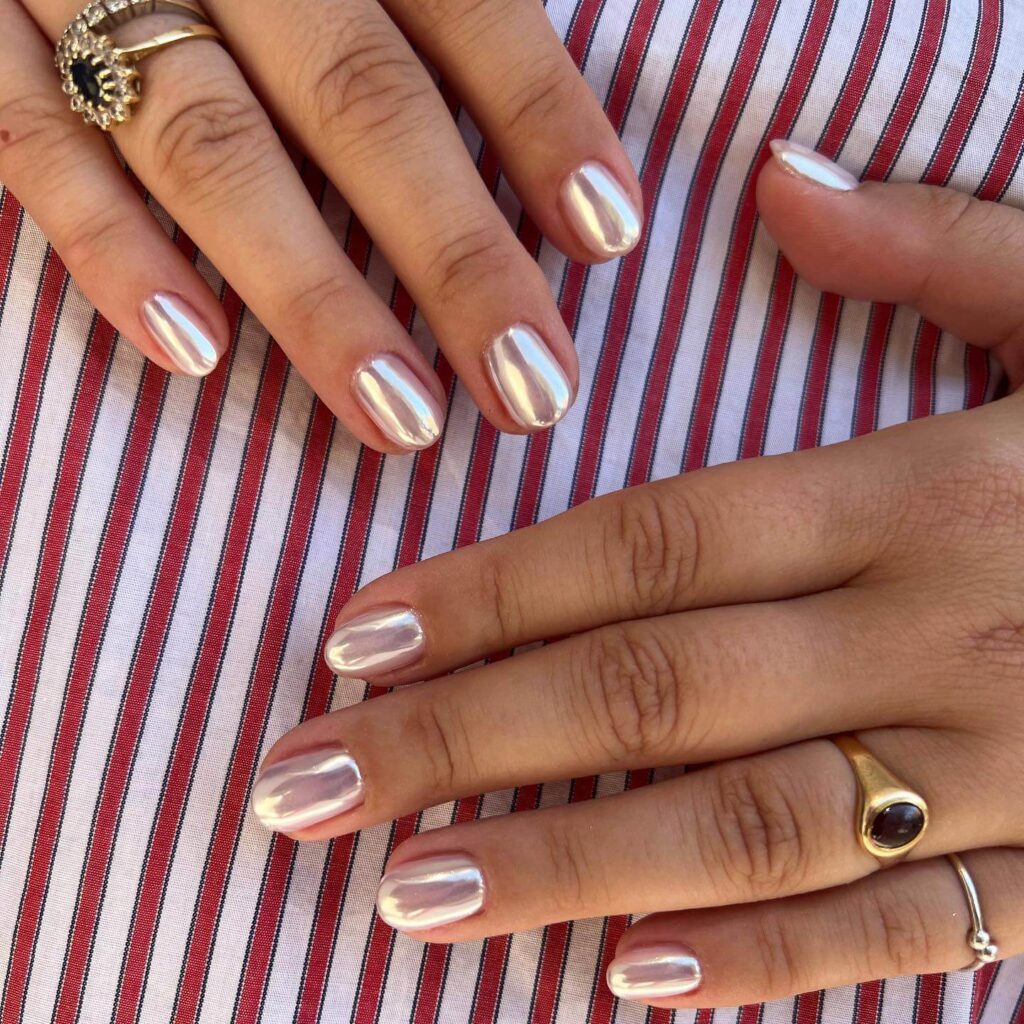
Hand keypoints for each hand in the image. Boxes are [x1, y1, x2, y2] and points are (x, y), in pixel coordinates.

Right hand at [0, 0, 641, 450]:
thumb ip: (428, 18)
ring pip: (212, 148)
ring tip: (401, 419)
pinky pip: (31, 143)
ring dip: (312, 293)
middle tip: (532, 394)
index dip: (539, 121)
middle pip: (359, 103)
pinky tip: (192, 355)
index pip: (464, 8)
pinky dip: (109, 245)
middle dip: (454, 257)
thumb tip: (549, 153)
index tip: (609, 237)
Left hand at [250, 142, 1023, 1007]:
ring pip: (743, 826)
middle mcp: (936, 627)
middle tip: (307, 785)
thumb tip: (782, 174)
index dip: (490, 592)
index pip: (648, 540)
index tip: (353, 640)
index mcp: (920, 486)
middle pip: (649, 688)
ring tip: (410, 896)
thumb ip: (933, 250)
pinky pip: (900, 933)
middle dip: (463, 743)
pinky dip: (763, 963)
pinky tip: (627, 982)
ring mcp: (1004, 764)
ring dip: (565, 871)